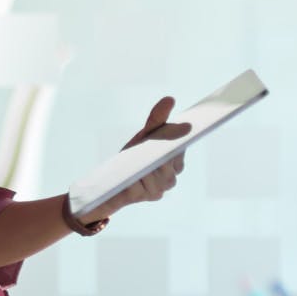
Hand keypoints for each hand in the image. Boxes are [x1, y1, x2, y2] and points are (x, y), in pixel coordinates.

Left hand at [92, 97, 191, 219]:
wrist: (113, 183)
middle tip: (146, 144)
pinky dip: (136, 180)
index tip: (183, 127)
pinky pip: (144, 185)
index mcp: (176, 161)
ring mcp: (162, 188)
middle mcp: (172, 176)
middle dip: (157, 153)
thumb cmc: (132, 156)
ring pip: (157, 174)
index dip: (180, 139)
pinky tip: (130, 178)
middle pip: (168, 162)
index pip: (180, 148)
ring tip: (135, 163)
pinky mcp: (151, 197)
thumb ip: (157, 119)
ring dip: (144, 166)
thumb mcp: (144, 135)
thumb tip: (170, 99)